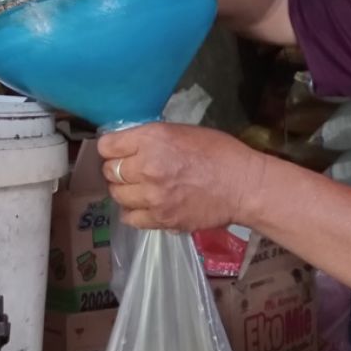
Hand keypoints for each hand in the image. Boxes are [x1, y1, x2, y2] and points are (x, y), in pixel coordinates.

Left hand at [98, 123, 266, 230]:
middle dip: (118, 170)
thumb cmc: (220, 152)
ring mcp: (152, 196)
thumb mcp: (183, 132)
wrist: (243, 185)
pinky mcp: (161, 219)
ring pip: (117, 195)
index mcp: (152, 139)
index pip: (107, 145)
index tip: (119, 151)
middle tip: (133, 171)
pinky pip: (131, 218)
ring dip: (125, 191)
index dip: (112, 148)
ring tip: (140, 189)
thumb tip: (130, 147)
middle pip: (109, 171)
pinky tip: (145, 206)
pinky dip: (134, 212)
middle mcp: (146, 167)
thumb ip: (153, 139)